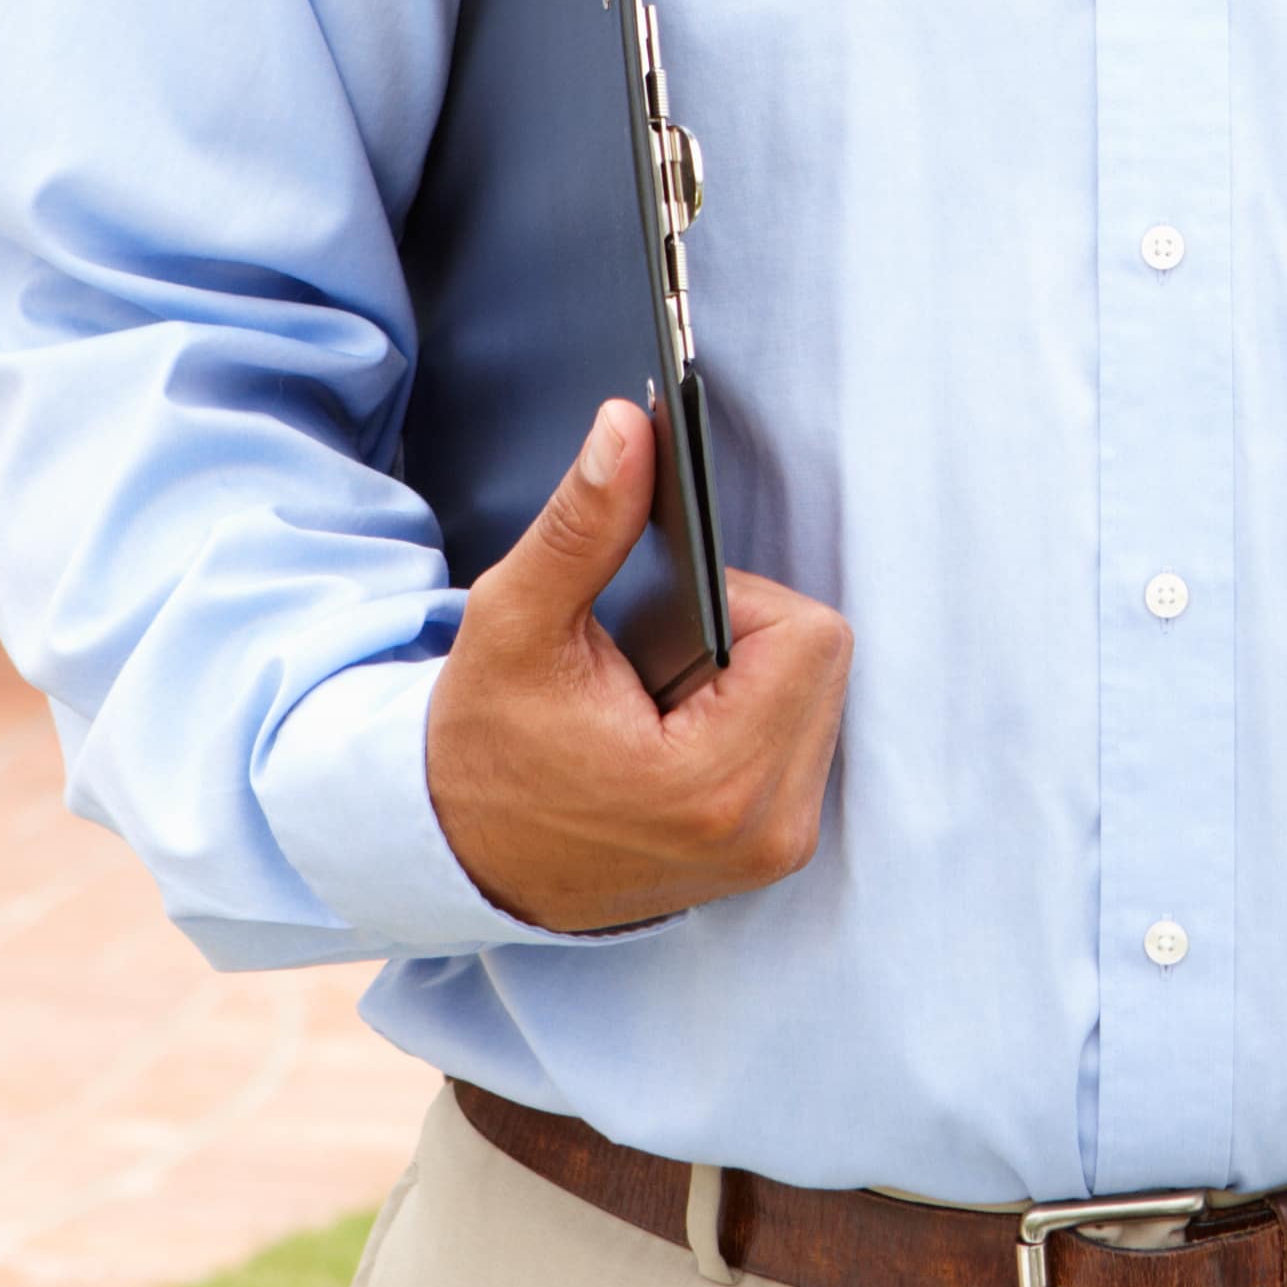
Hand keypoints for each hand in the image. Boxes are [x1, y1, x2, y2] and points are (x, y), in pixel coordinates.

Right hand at [423, 399, 852, 934]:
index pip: (808, 633)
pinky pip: (804, 733)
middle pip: (822, 658)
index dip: (735, 604)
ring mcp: (776, 845)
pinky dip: (752, 713)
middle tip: (649, 668)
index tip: (657, 627)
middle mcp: (768, 829)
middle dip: (744, 637)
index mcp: (713, 784)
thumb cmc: (485, 746)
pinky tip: (677, 728)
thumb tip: (630, 427)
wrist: (465, 860)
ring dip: (751, 676)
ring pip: (819, 691)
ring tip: (657, 703)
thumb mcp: (513, 624)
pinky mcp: (776, 845)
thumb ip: (583, 525)